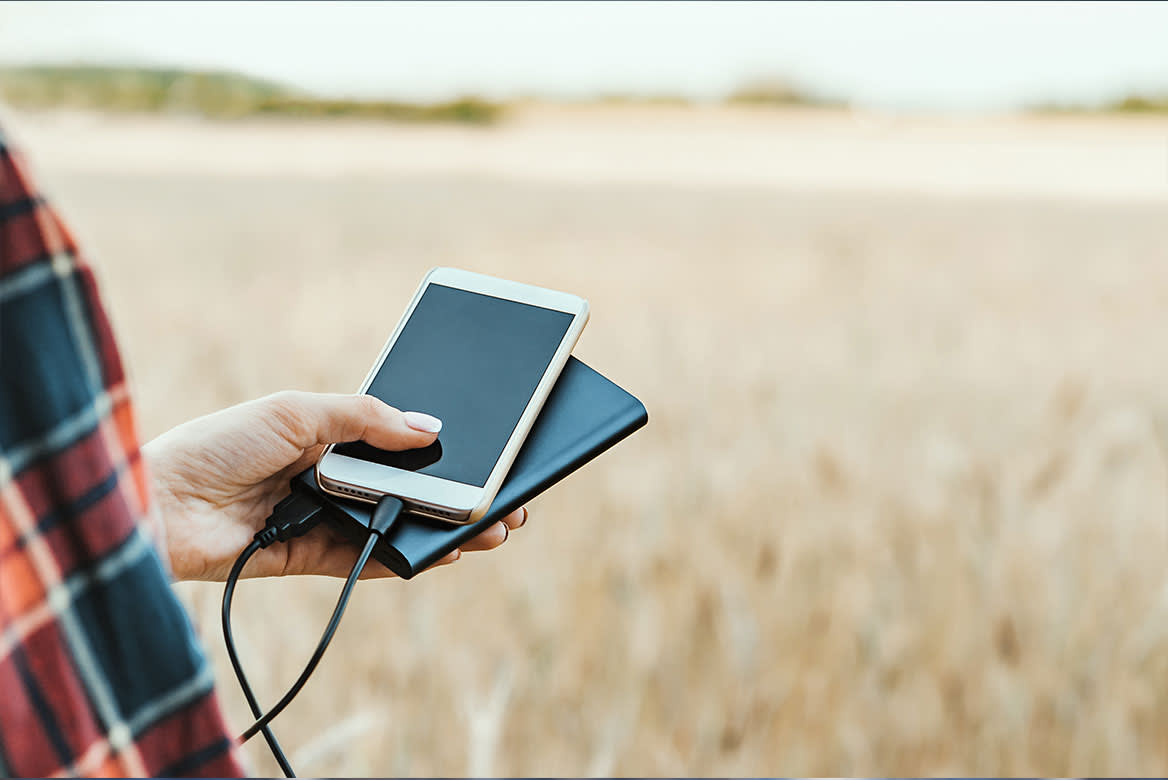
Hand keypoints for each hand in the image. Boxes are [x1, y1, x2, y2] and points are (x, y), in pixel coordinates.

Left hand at [142, 391, 527, 581]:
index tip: (487, 455)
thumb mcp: (297, 411)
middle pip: (407, 487)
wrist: (158, 502)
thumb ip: (366, 418)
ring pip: (396, 525)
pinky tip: (445, 553)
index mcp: (324, 434)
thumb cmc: (218, 444)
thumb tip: (430, 428)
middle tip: (506, 501)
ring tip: (491, 530)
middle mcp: (328, 477)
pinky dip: (408, 557)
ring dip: (444, 529)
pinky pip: (370, 560)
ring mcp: (323, 518)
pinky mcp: (311, 559)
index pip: (397, 442)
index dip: (442, 450)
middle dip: (458, 494)